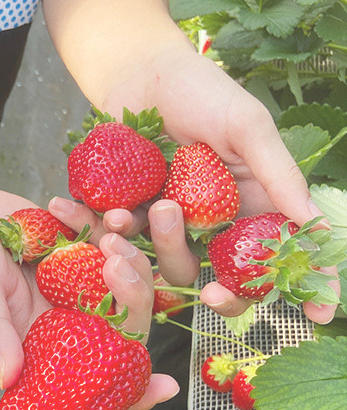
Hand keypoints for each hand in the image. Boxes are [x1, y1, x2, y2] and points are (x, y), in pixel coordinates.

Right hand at [0, 188, 178, 409]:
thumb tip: (7, 382)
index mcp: (49, 341)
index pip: (98, 377)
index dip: (134, 391)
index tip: (166, 386)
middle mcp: (71, 315)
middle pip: (128, 320)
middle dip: (134, 294)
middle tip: (115, 260)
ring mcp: (80, 278)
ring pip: (128, 276)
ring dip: (126, 253)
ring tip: (106, 228)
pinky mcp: (81, 243)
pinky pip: (110, 235)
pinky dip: (100, 220)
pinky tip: (66, 207)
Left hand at [94, 46, 336, 323]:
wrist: (137, 75)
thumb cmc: (202, 92)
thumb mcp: (247, 127)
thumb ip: (278, 173)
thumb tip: (313, 222)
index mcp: (254, 202)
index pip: (284, 251)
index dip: (305, 285)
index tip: (318, 315)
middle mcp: (216, 219)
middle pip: (229, 275)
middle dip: (225, 293)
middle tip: (214, 295)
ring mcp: (172, 222)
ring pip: (175, 262)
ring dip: (162, 247)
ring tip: (151, 208)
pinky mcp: (132, 214)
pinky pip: (126, 241)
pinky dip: (116, 233)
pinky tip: (109, 213)